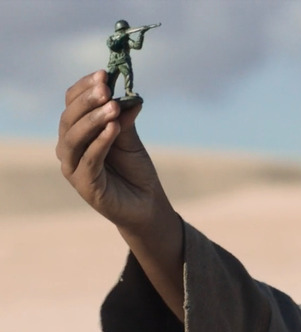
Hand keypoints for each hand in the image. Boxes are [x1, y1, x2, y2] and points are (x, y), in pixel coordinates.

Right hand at [56, 70, 172, 232]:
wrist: (146, 204)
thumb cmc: (135, 170)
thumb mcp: (130, 139)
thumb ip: (125, 120)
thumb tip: (131, 98)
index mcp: (77, 132)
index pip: (72, 103)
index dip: (86, 87)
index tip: (104, 73)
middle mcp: (69, 148)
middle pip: (69, 118)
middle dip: (87, 100)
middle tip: (106, 88)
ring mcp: (74, 167)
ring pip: (74, 138)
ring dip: (93, 119)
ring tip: (112, 106)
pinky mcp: (85, 184)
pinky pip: (89, 159)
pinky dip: (100, 142)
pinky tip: (114, 128)